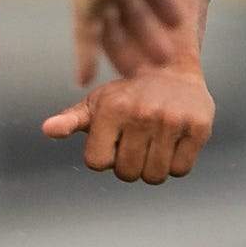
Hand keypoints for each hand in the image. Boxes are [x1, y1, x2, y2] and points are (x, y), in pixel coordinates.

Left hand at [43, 62, 212, 185]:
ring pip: (155, 176)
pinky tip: (172, 142)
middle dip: (128, 165)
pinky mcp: (198, 127)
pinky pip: (180, 170)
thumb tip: (47, 129)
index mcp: (112, 108)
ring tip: (153, 143)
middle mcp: (142, 113)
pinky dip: (175, 164)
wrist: (169, 70)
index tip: (112, 139)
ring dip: (152, 167)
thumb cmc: (126, 94)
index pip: (97, 163)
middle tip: (135, 142)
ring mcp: (172, 121)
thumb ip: (70, 120)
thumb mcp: (95, 104)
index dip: (104, 156)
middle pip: (127, 173)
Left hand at [70, 0, 216, 84]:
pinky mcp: (85, 1)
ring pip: (110, 28)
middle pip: (130, 11)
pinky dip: (84, 57)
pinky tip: (83, 81)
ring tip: (141, 75)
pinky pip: (84, 36)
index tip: (177, 24)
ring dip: (124, 51)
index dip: (163, 4)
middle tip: (164, 58)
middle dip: (147, 34)